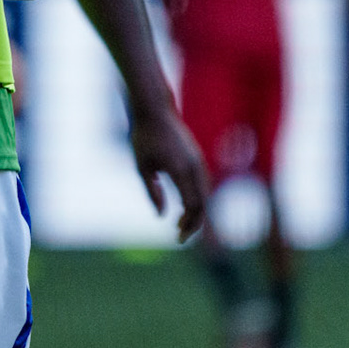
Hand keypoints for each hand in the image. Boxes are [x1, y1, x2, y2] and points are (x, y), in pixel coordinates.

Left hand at [129, 102, 209, 242]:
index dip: (188, 225)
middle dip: (195, 223)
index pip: (193, 205)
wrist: (155, 109)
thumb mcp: (142, 166)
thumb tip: (161, 216)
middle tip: (179, 236)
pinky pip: (203, 184)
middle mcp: (194, 166)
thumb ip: (152, 191)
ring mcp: (198, 160)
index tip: (177, 238)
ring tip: (180, 224)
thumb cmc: (144, 137)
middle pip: (203, 203)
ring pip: (206, 194)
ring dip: (197, 212)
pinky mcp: (197, 157)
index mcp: (181, 169)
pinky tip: (185, 207)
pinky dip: (198, 199)